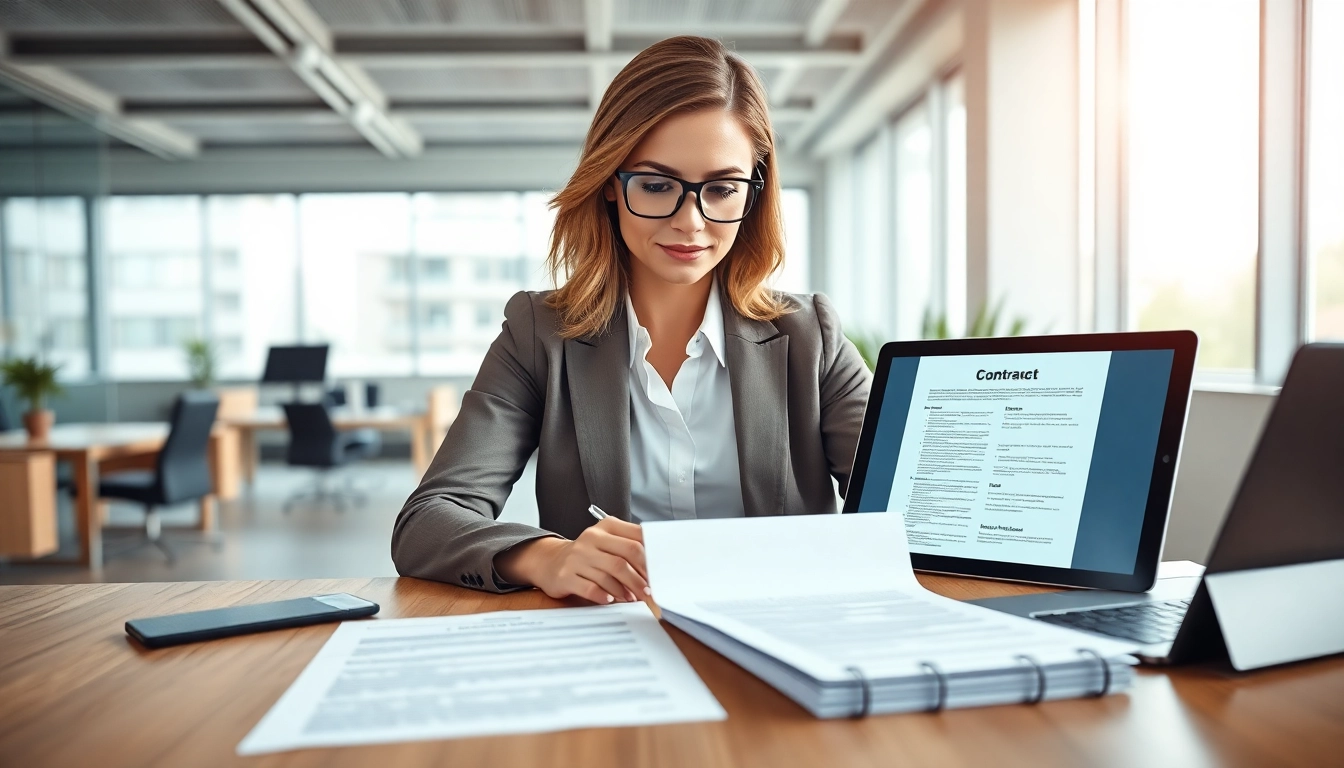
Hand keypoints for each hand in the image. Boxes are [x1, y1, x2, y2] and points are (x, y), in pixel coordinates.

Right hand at [494, 517, 648, 604]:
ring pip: (609, 575)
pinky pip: (590, 588)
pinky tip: (611, 600)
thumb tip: (656, 566)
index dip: (650, 558)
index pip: (636, 538)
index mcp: (605, 527)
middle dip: (641, 578)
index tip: (659, 572)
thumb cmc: (588, 554)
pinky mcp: (566, 575)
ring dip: (625, 590)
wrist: (550, 561)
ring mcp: (577, 557)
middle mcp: (590, 539)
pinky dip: (604, 596)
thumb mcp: (607, 542)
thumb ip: (629, 547)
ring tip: (633, 598)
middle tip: (649, 591)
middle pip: (624, 558)